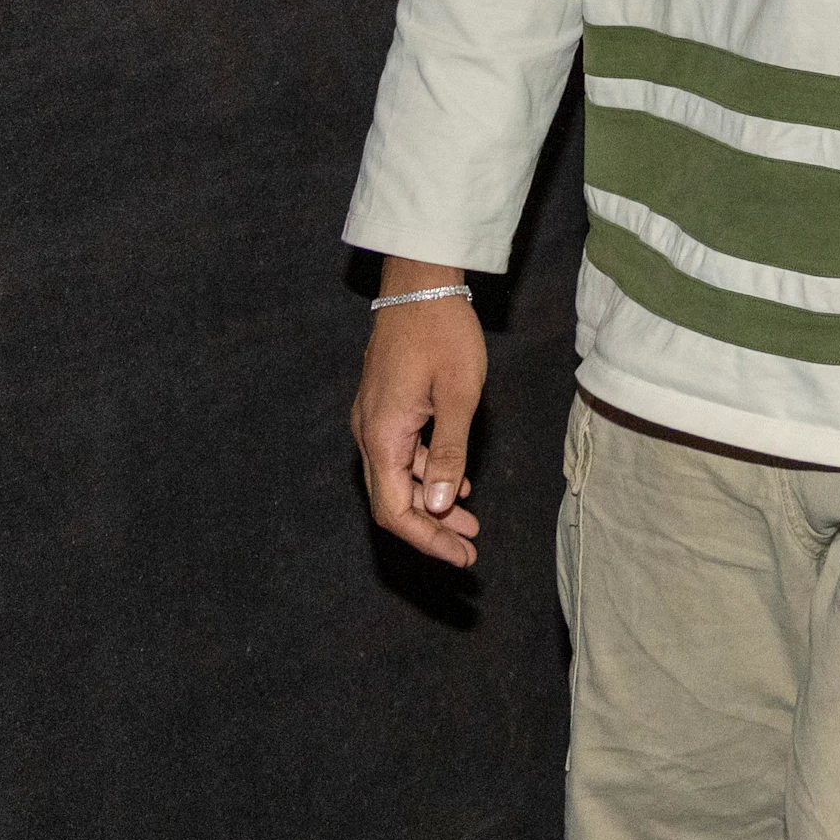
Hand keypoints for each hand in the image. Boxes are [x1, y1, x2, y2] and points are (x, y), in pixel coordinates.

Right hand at [349, 260, 487, 567]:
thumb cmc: (444, 334)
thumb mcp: (459, 397)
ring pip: (396, 478)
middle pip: (392, 500)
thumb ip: (448, 454)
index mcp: (383, 436)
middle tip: (470, 548)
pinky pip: (400, 454)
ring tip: (469, 521)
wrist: (421, 283)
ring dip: (430, 503)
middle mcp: (369, 433)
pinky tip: (455, 482)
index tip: (462, 556)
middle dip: (431, 529)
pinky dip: (425, 473)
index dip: (427, 540)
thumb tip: (437, 507)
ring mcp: (374, 419)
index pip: (395, 511)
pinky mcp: (384, 406)